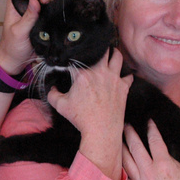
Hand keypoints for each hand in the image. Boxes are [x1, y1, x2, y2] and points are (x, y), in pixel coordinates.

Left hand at [0, 0, 58, 74]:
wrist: (16, 57)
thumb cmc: (13, 45)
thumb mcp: (19, 32)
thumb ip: (28, 17)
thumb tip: (34, 1)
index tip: (46, 2)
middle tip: (52, 6)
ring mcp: (35, 3)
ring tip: (54, 12)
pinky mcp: (44, 10)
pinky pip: (54, 0)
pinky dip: (58, 4)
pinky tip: (57, 14)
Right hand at [48, 49, 130, 178]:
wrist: (101, 130)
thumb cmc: (81, 118)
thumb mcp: (60, 106)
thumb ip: (52, 93)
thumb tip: (51, 87)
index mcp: (83, 74)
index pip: (77, 57)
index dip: (73, 56)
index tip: (71, 60)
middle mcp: (100, 72)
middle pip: (102, 50)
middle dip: (98, 49)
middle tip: (95, 52)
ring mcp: (114, 78)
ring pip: (118, 56)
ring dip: (114, 54)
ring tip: (110, 55)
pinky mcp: (123, 87)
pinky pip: (128, 76)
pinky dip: (125, 75)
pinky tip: (120, 77)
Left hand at [122, 121, 179, 179]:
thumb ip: (171, 162)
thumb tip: (162, 155)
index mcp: (164, 165)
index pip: (155, 141)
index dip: (152, 129)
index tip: (149, 121)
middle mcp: (149, 172)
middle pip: (135, 147)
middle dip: (130, 133)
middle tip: (126, 125)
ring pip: (125, 161)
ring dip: (121, 149)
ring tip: (117, 140)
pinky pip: (124, 178)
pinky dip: (120, 169)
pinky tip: (116, 163)